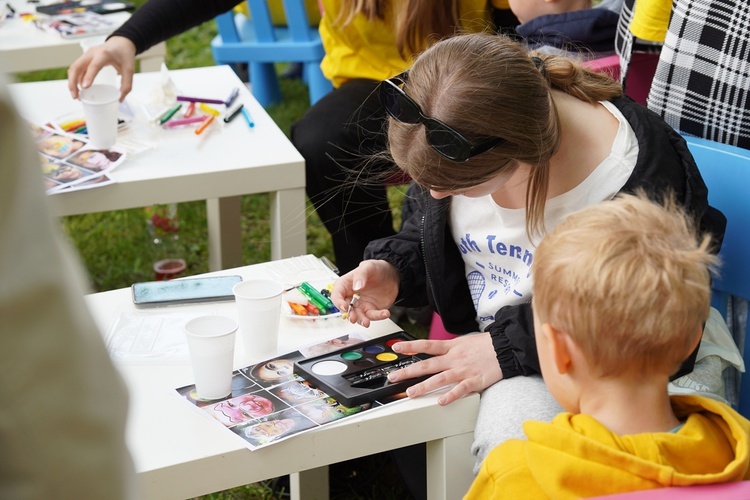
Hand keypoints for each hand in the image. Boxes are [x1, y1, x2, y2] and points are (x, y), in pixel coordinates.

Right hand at [68, 36, 136, 101]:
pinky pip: (77, 68)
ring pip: (74, 68)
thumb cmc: (125, 54)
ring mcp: (86, 54)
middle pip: (77, 67)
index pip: (94, 65)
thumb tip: (119, 98)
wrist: (121, 42)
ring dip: (72, 82)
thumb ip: (127, 84)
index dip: (89, 76)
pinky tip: (78, 88)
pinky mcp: (85, 58)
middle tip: (76, 97)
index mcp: (104, 54)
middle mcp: (92, 53)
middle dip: (73, 82)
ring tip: (76, 96)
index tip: (84, 87)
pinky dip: (75, 78)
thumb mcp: (130, 69)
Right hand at [331, 260, 399, 326]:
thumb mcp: (368, 267)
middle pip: (346, 309)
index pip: (337, 295)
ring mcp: (362, 304)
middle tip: (353, 318)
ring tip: (366, 322)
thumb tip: (357, 286)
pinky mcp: (371, 309)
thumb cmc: (376, 268)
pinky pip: (373, 315)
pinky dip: (378, 316)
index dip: (338, 302)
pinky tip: (384, 313)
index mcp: (345, 285)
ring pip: (358, 316)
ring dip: (362, 320)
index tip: (344, 306)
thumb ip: (360, 275)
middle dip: (349, 315)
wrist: (391, 274)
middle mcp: (352, 296)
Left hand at [387, 333, 502, 404]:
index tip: (396, 348)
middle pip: (427, 364)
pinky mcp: (474, 380)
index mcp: (451, 347)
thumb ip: (448, 349)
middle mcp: (454, 358)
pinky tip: (441, 402)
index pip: (426, 345)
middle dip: (408, 371)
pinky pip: (460, 390)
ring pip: (440, 379)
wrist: (505, 347)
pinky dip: (451, 396)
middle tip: (394, 377)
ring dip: (424, 386)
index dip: (410, 346)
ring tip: (411, 393)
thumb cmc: (484, 345)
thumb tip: (433, 351)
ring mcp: (463, 370)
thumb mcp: (463, 341)